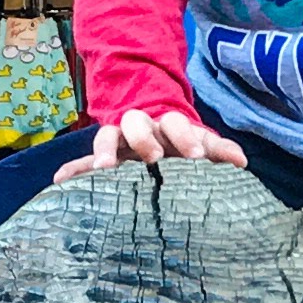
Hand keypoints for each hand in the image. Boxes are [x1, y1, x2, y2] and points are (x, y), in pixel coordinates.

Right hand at [67, 108, 251, 175]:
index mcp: (168, 124)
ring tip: (102, 168)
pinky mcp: (101, 158)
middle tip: (152, 158)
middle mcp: (141, 128)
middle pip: (138, 123)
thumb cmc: (182, 147)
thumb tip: (243, 162)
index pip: (177, 123)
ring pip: (107, 136)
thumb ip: (220, 151)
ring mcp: (118, 142)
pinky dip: (73, 169)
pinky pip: (83, 160)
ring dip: (104, 150)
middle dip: (143, 138)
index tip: (195, 156)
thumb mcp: (200, 146)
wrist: (156, 141)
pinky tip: (60, 180)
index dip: (185, 136)